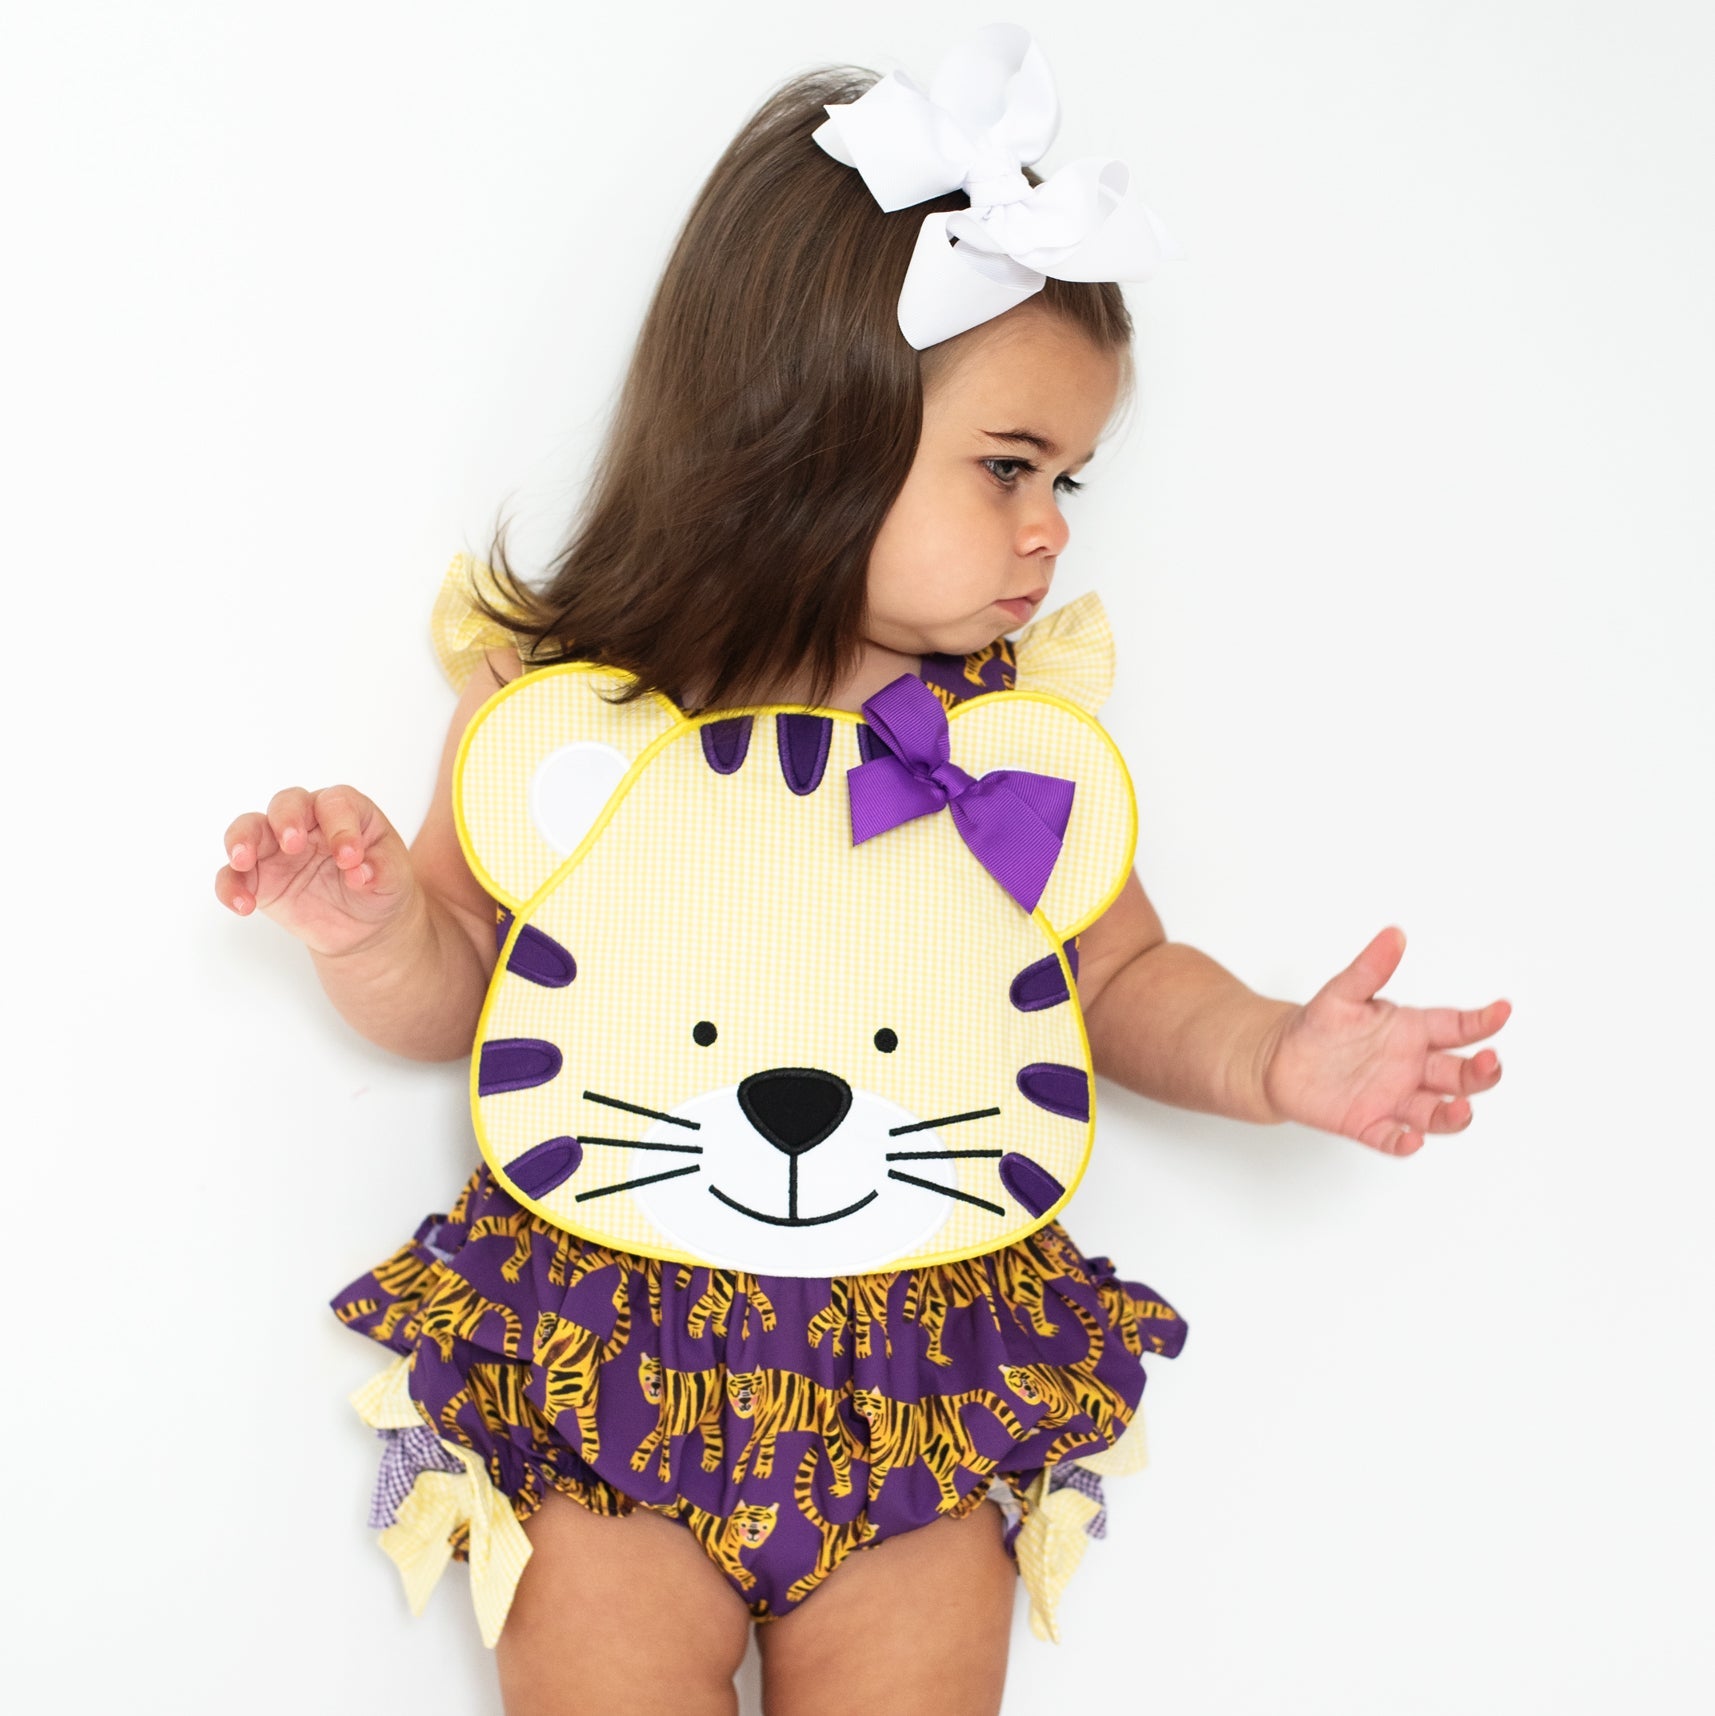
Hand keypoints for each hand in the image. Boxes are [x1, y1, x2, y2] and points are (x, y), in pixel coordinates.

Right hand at [215, 784, 418, 956]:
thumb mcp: (395, 877)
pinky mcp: (260, 879)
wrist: (365, 924)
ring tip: (243, 860)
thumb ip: (382, 869)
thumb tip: (361, 872)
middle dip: (286, 818)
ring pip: (249, 828)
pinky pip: (233, 875)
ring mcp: (278, 848)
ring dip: (242, 839)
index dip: (341, 826)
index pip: (336, 804)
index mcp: (346, 812)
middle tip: (293, 843)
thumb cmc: (380, 884)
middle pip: (286, 803)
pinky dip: (231, 886)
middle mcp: (307, 822)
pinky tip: (243, 904)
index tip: (350, 858)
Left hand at [1258, 927, 1508, 1156]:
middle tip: (1490, 1063)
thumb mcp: (1342, 993)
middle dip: (1480, 1072)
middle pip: (1460, 1074)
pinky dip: (1403, 1142)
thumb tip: (1393, 935)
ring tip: (1461, 1109)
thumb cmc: (1319, 1024)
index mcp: (1412, 1031)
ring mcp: (1394, 1098)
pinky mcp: (1370, 1123)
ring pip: (1437, 1112)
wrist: (1278, 1059)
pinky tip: (1410, 1141)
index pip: (1456, 1027)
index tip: (1502, 1010)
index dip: (1481, 1021)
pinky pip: (1392, 1138)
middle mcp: (1413, 1067)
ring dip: (1454, 1114)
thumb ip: (1370, 968)